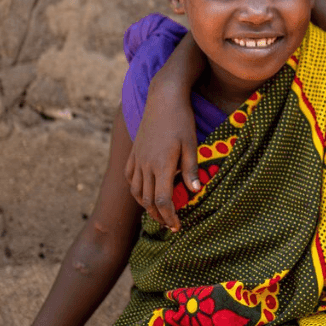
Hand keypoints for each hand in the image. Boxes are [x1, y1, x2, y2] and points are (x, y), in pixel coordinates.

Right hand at [123, 84, 199, 231]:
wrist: (163, 99)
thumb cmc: (182, 121)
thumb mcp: (191, 144)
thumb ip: (191, 169)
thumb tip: (195, 192)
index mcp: (162, 165)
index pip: (162, 200)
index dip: (169, 216)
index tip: (177, 226)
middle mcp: (146, 165)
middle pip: (148, 200)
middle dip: (159, 216)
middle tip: (170, 225)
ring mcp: (137, 159)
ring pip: (136, 192)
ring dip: (146, 206)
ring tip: (158, 214)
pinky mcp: (133, 153)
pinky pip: (130, 178)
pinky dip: (136, 191)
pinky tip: (144, 194)